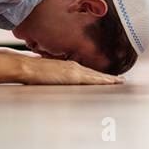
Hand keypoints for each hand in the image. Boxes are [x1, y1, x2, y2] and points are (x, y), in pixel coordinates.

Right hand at [0, 48, 122, 84]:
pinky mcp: (72, 75)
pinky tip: (110, 82)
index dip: (99, 75)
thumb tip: (58, 78)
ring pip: (95, 76)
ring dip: (108, 79)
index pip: (88, 72)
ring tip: (120, 81)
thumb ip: (56, 74)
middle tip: (122, 80)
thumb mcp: (47, 72)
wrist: (26, 67)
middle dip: (108, 77)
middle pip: (94, 73)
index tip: (110, 77)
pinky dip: (102, 80)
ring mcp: (74, 70)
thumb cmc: (33, 70)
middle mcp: (74, 67)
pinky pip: (91, 79)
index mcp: (68, 66)